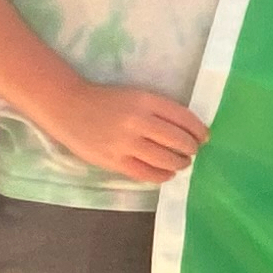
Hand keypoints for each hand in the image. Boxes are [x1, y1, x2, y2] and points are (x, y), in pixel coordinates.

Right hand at [44, 80, 207, 182]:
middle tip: (191, 151)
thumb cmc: (108, 101)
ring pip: (166, 160)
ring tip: (181, 163)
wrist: (69, 107)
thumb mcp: (138, 96)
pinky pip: (146, 174)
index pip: (185, 119)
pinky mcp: (114, 161)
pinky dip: (163, 176)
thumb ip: (161, 112)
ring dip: (180, 164)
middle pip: (179, 141)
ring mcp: (125, 143)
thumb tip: (190, 132)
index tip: (204, 137)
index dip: (199, 131)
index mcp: (147, 101)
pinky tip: (167, 173)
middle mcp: (138, 121)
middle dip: (191, 149)